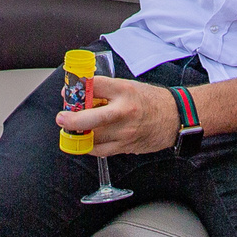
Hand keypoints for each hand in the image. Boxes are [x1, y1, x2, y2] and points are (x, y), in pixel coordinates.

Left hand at [57, 73, 181, 155]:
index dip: (77, 89)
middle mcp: (124, 112)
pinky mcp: (126, 147)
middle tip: (62, 118)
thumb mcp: (128, 86)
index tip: (68, 93)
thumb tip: (80, 93)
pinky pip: (101, 150)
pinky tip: (88, 139)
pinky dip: (91, 146)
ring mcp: (125, 132)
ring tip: (73, 129)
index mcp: (124, 90)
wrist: (175, 117)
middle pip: (90, 118)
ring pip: (93, 139)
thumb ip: (105, 90)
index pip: (95, 86)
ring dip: (79, 135)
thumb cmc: (150, 100)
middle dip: (71, 120)